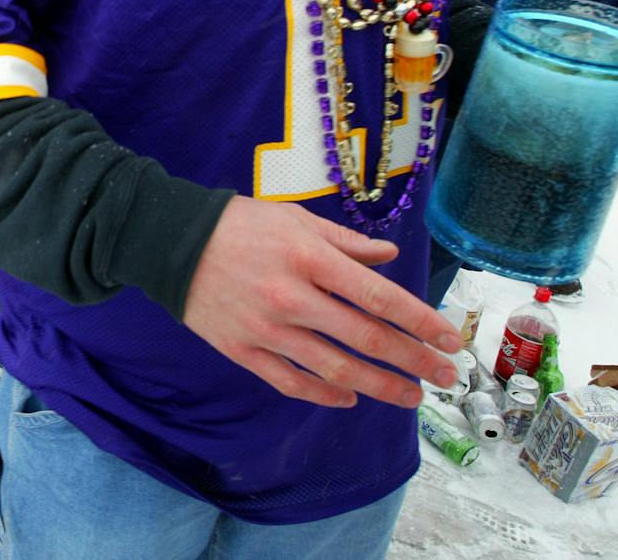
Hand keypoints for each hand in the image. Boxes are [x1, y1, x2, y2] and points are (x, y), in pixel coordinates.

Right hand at [182, 196, 462, 408]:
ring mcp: (266, 330)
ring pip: (335, 369)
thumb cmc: (237, 224)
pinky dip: (325, 396)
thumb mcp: (293, 218)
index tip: (448, 339)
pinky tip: (349, 399)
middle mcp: (291, 298)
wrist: (168, 243)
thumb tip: (388, 257)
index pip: (378, 297)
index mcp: (307, 257)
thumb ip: (344, 241)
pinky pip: (291, 382)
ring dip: (379, 387)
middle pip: (366, 338)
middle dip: (413, 361)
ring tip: (410, 397)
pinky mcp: (242, 351)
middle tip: (446, 376)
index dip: (419, 322)